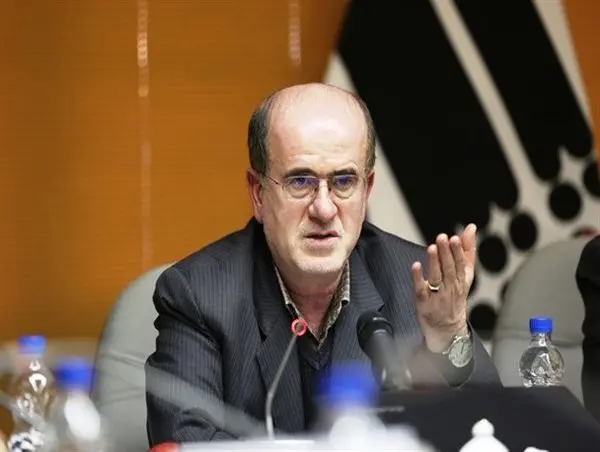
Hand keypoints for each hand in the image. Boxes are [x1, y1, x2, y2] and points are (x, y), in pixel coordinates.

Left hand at [411, 224, 476, 351]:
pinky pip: (420, 289)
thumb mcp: (465, 275)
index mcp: (461, 280)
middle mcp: (450, 288)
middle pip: (449, 269)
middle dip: (446, 253)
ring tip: (431, 248)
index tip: (455, 238)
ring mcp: (436, 296)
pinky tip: (415, 266)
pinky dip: (418, 277)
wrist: (447, 329)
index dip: (458, 251)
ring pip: (436, 278)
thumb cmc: (455, 297)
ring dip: (434, 262)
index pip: (461, 264)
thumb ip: (467, 251)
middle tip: (442, 238)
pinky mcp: (423, 302)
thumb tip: (470, 228)